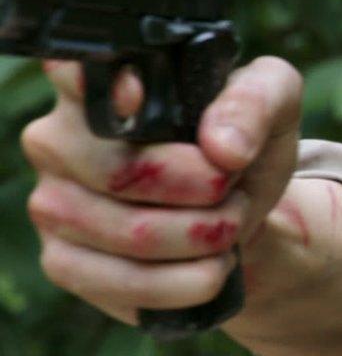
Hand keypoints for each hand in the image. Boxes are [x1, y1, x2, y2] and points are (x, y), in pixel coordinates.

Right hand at [22, 56, 302, 325]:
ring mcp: (53, 202)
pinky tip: (211, 267)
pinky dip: (187, 281)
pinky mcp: (64, 262)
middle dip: (202, 188)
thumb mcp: (274, 105)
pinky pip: (123, 283)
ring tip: (229, 224)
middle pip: (121, 170)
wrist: (243, 216)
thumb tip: (222, 147)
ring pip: (129, 233)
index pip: (73, 72)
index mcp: (101, 82)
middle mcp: (59, 138)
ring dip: (203, 236)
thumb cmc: (245, 147)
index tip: (143, 99)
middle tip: (233, 189)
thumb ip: (256, 101)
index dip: (105, 90)